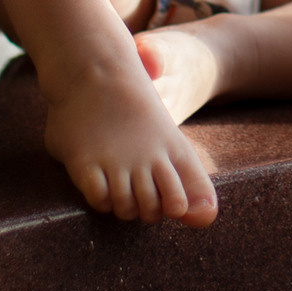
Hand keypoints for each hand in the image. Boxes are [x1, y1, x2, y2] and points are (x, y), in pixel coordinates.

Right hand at [40, 58, 218, 226]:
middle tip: (135, 189)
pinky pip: (99, 198)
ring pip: (126, 209)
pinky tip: (97, 180)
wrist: (98, 71)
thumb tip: (206, 219)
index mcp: (173, 149)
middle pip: (154, 211)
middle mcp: (148, 156)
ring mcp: (117, 159)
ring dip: (121, 206)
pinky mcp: (85, 161)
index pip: (187, 197)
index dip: (178, 207)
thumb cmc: (135, 111)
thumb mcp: (169, 138)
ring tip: (116, 183)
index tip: (167, 199)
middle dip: (146, 212)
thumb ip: (189, 177)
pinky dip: (99, 199)